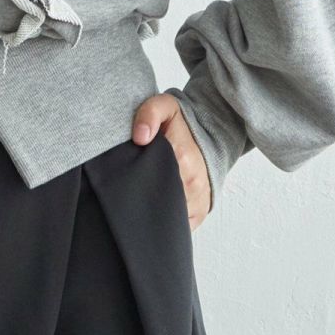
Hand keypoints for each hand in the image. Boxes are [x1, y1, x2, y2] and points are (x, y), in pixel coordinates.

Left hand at [131, 93, 211, 230]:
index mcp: (180, 157)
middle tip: (129, 192)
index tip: (123, 182)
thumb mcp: (165, 106)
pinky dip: (166, 223)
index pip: (147, 182)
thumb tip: (140, 136)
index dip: (132, 183)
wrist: (211, 135)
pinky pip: (179, 228)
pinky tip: (157, 210)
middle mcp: (191, 183)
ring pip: (167, 218)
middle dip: (140, 200)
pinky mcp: (200, 214)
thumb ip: (149, 112)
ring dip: (153, 213)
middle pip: (156, 203)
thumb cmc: (182, 125)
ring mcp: (198, 202)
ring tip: (143, 201)